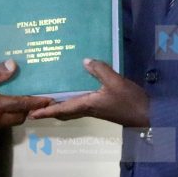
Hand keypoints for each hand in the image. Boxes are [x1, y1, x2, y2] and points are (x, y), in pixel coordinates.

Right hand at [0, 59, 51, 137]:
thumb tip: (13, 65)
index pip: (22, 105)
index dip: (36, 102)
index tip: (49, 99)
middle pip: (19, 117)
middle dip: (28, 109)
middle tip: (33, 98)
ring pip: (9, 123)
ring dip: (15, 114)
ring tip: (18, 101)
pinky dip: (4, 118)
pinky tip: (0, 108)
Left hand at [29, 59, 149, 127]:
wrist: (146, 116)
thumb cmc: (129, 101)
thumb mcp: (115, 83)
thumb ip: (100, 70)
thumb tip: (84, 61)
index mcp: (87, 105)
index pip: (61, 109)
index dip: (46, 112)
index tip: (31, 114)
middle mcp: (87, 109)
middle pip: (64, 112)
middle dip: (49, 111)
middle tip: (36, 106)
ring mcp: (95, 109)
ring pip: (71, 109)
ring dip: (59, 106)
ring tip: (49, 98)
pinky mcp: (101, 107)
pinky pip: (80, 105)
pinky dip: (71, 101)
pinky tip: (73, 91)